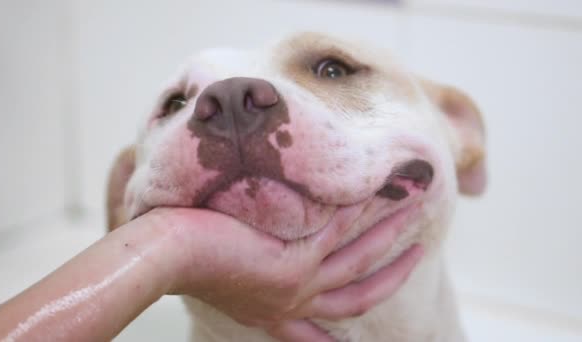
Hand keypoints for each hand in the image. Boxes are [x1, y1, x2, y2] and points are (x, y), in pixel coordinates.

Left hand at [149, 205, 423, 340]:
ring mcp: (297, 284)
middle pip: (359, 296)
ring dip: (389, 234)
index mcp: (272, 311)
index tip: (354, 340)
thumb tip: (243, 244)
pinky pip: (337, 230)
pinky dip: (359, 208)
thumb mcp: (220, 273)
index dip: (339, 335)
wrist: (163, 255)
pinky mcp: (293, 261)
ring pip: (359, 260)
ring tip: (414, 209)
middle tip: (418, 255)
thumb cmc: (179, 258)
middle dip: (393, 278)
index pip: (316, 331)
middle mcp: (291, 303)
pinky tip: (375, 186)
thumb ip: (242, 268)